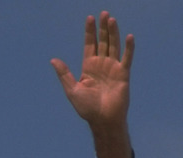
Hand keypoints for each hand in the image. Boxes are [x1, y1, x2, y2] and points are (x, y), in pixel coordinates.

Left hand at [51, 11, 134, 157]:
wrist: (103, 120)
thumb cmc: (87, 108)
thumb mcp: (72, 90)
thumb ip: (64, 74)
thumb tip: (53, 60)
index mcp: (89, 67)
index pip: (89, 45)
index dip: (90, 32)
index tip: (90, 18)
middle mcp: (101, 65)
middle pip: (103, 42)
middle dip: (102, 28)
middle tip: (103, 13)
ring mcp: (113, 69)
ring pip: (114, 46)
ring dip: (113, 33)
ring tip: (112, 19)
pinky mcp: (123, 74)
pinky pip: (126, 58)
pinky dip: (128, 48)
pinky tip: (129, 36)